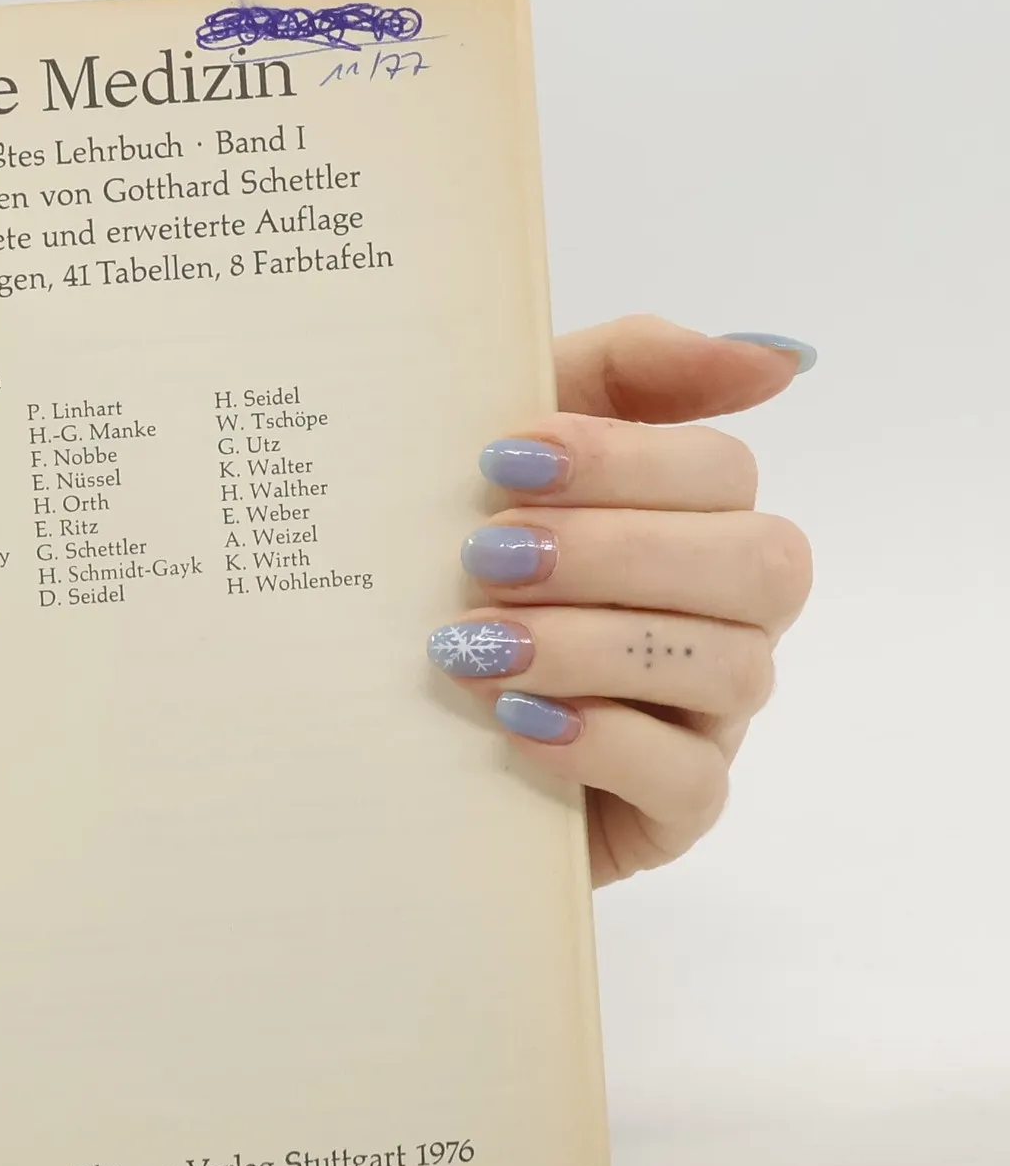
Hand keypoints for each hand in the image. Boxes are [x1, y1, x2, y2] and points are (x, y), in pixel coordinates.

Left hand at [427, 317, 814, 884]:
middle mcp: (726, 614)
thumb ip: (625, 371)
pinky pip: (690, 780)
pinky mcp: (677, 809)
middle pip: (759, 562)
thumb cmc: (456, 571)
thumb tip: (776, 355)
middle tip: (485, 558)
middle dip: (617, 551)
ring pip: (731, 667)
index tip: (501, 461)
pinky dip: (605, 744)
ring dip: (595, 646)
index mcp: (696, 521)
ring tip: (476, 647)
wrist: (389, 726)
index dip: (622, 460)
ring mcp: (712, 715)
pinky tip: (518, 722)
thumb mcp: (514, 454)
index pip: (721, 472)